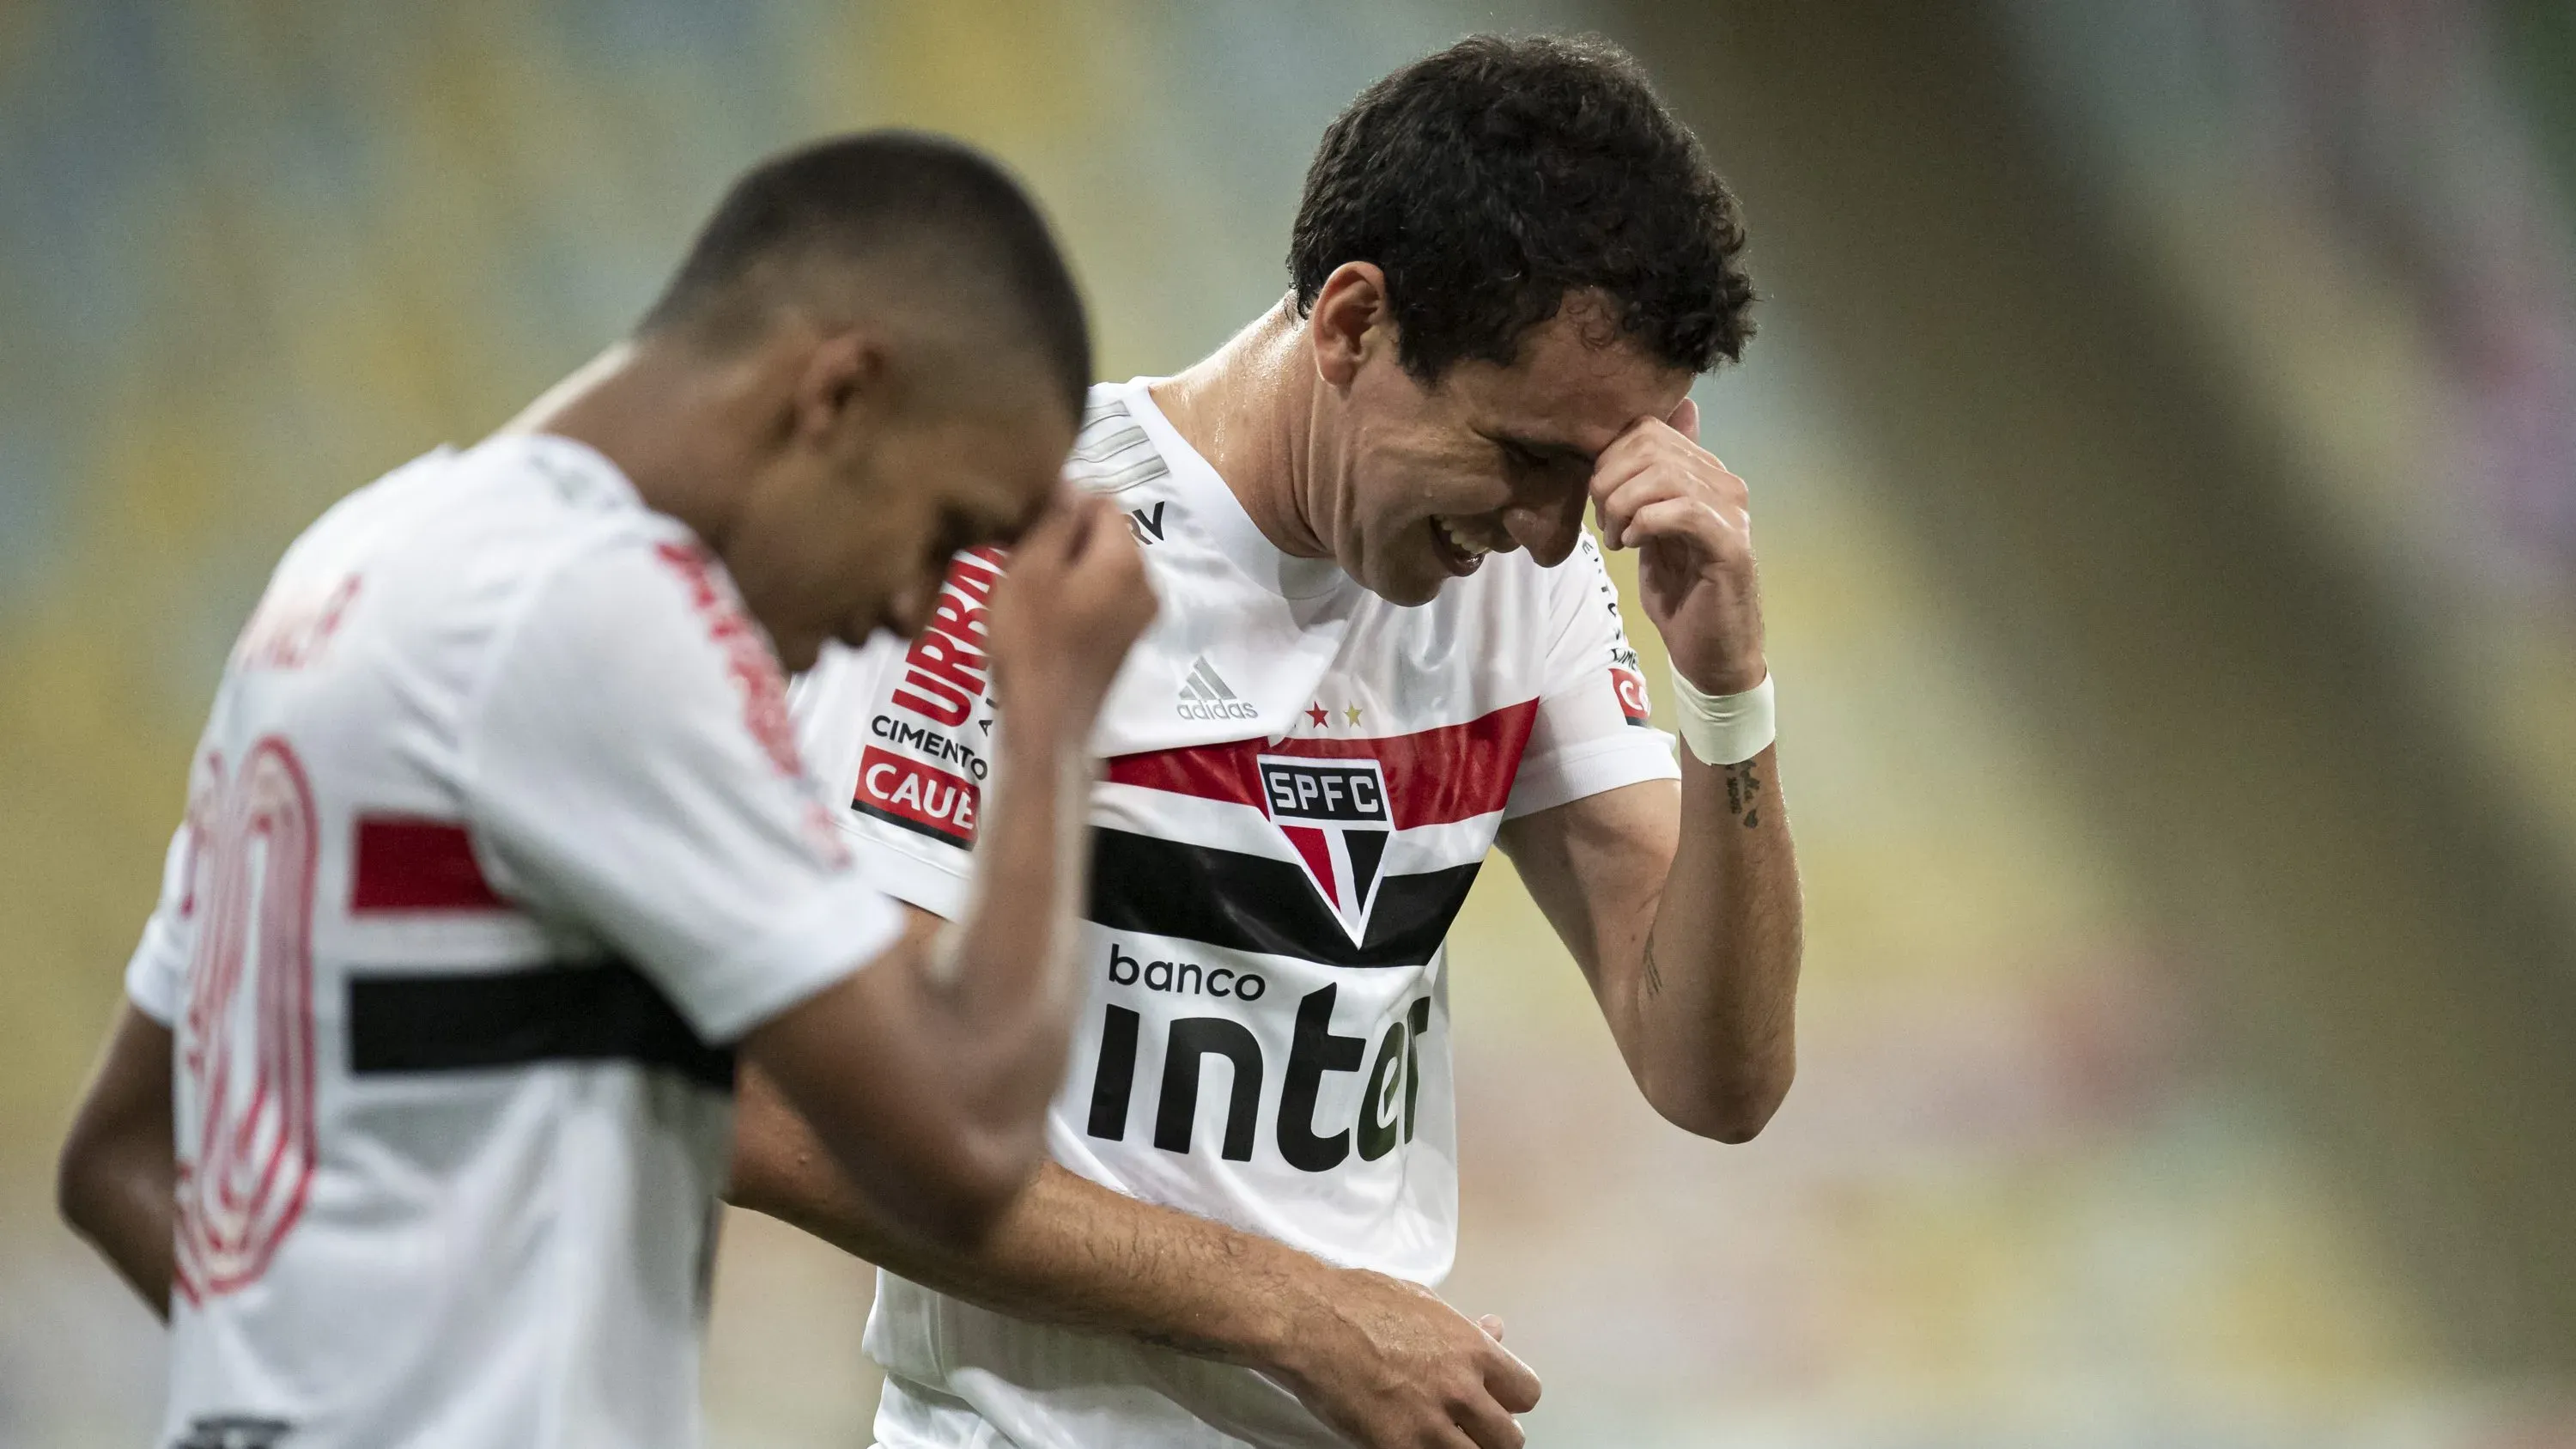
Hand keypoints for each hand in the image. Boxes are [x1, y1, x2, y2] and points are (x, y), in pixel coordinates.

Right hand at [986, 492, 1157, 722]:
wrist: (1048, 725)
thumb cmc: (1032, 644)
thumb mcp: (1030, 570)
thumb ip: (1054, 520)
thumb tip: (1069, 484)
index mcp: (1128, 560)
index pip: (1103, 501)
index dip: (1063, 505)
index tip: (1028, 530)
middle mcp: (1148, 583)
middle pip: (1107, 534)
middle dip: (1066, 538)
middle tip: (1023, 563)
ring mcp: (1142, 615)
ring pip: (1103, 567)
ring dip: (1068, 568)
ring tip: (1030, 592)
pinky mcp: (1128, 639)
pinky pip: (1105, 596)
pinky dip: (1078, 595)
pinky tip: (1047, 617)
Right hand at [1270, 1267, 1540, 1448]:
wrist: (1310, 1320)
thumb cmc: (1358, 1302)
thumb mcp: (1424, 1302)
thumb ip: (1464, 1329)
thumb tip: (1493, 1330)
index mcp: (1472, 1349)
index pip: (1527, 1393)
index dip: (1510, 1401)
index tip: (1494, 1402)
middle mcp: (1461, 1388)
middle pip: (1509, 1438)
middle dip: (1490, 1435)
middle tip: (1468, 1429)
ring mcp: (1431, 1423)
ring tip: (1440, 1439)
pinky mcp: (1399, 1447)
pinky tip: (1409, 1442)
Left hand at [1588, 397, 1765, 694]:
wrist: (1710, 649)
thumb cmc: (1680, 591)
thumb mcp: (1651, 529)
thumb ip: (1643, 488)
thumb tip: (1624, 447)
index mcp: (1705, 472)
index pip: (1648, 428)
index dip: (1609, 459)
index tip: (1599, 499)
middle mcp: (1724, 482)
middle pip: (1650, 446)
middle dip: (1610, 482)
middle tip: (1605, 522)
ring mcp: (1732, 511)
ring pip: (1663, 475)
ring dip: (1623, 506)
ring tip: (1617, 538)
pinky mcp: (1730, 544)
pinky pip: (1682, 510)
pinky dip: (1645, 524)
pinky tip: (1634, 545)